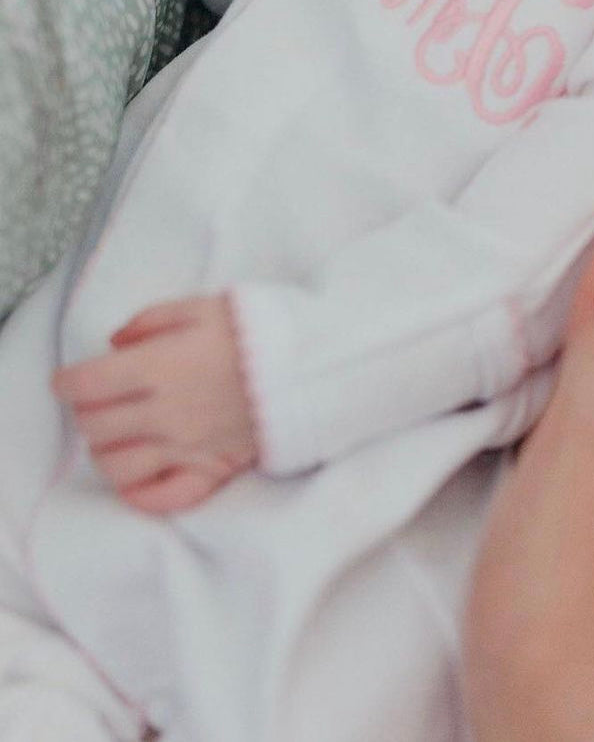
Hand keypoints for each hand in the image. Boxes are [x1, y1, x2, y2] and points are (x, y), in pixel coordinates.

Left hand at [49, 294, 257, 514]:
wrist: (315, 361)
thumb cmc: (259, 328)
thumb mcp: (203, 305)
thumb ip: (151, 321)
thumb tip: (115, 344)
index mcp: (159, 368)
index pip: (85, 385)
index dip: (67, 381)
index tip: (70, 379)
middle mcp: (166, 414)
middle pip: (95, 427)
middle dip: (88, 412)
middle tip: (102, 400)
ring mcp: (188, 448)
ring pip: (116, 468)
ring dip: (106, 451)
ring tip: (119, 435)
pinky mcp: (212, 469)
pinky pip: (163, 498)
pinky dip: (141, 494)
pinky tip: (138, 477)